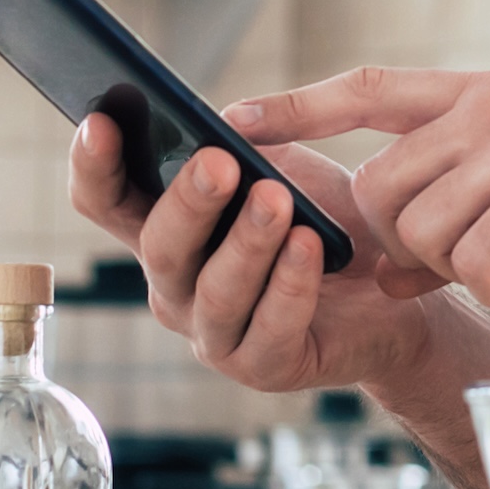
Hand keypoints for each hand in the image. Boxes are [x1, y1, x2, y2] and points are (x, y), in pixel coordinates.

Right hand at [66, 112, 435, 392]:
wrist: (396, 284)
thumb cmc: (326, 221)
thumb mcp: (286, 168)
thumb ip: (247, 145)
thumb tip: (220, 124)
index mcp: (166, 231)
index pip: (106, 201)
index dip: (94, 165)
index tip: (100, 122)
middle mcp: (176, 287)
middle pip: (160, 247)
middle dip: (188, 203)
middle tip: (218, 163)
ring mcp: (214, 333)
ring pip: (216, 291)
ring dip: (247, 242)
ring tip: (277, 199)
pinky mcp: (265, 366)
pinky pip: (270, 328)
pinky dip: (290, 284)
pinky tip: (310, 245)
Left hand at [225, 68, 489, 305]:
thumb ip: (452, 200)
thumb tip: (379, 266)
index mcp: (480, 93)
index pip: (368, 89)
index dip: (301, 107)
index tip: (237, 116)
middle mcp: (489, 107)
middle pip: (380, 193)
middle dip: (408, 247)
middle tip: (480, 260)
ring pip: (421, 234)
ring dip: (464, 270)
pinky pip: (475, 261)